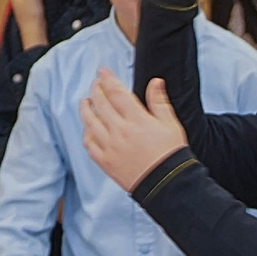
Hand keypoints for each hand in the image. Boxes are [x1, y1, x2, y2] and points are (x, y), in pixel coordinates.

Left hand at [80, 70, 187, 190]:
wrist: (167, 184)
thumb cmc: (171, 154)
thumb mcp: (171, 124)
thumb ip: (159, 101)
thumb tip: (155, 82)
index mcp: (136, 119)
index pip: (116, 92)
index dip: (107, 79)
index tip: (102, 71)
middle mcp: (119, 131)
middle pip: (100, 104)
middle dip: (96, 90)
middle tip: (95, 83)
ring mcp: (110, 147)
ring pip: (90, 122)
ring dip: (86, 109)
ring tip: (86, 102)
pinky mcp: (105, 162)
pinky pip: (89, 144)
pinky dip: (86, 133)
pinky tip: (88, 128)